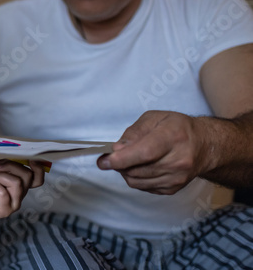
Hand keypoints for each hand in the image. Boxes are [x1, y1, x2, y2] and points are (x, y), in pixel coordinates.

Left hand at [0, 159, 44, 226]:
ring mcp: (14, 204)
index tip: (30, 159)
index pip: (38, 178)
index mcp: (20, 184)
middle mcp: (20, 195)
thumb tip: (23, 160)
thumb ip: (12, 165)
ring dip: (0, 176)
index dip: (38, 168)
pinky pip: (4, 192)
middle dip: (10, 167)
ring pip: (17, 183)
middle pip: (28, 176)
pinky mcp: (5, 210)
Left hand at [97, 111, 211, 194]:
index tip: (104, 161)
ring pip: (137, 181)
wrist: (204, 145)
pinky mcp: (173, 188)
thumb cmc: (177, 128)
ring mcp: (177, 177)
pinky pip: (143, 187)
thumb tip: (117, 149)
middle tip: (112, 156)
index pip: (144, 153)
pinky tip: (141, 166)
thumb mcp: (154, 118)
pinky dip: (136, 178)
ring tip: (129, 159)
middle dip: (118, 164)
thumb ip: (133, 133)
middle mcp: (178, 160)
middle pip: (137, 169)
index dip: (121, 159)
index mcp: (173, 137)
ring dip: (125, 171)